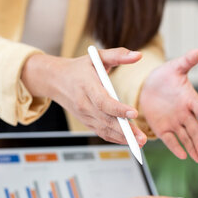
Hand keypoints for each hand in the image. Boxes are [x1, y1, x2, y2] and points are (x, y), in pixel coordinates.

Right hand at [21, 48, 146, 145]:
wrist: (56, 80)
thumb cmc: (79, 67)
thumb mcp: (97, 56)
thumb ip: (118, 54)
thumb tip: (138, 55)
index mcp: (87, 86)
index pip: (103, 101)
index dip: (118, 109)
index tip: (134, 113)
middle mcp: (84, 103)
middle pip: (106, 120)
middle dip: (125, 130)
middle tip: (142, 137)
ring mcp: (84, 115)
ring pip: (104, 129)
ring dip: (123, 138)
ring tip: (140, 142)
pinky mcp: (86, 122)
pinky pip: (101, 133)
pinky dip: (115, 139)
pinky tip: (130, 141)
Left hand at [139, 49, 197, 162]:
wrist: (149, 85)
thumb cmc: (166, 76)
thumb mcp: (175, 67)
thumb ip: (186, 62)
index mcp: (191, 100)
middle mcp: (186, 114)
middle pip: (196, 129)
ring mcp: (175, 122)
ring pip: (186, 137)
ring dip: (193, 148)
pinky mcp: (164, 128)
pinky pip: (171, 140)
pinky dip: (176, 148)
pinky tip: (183, 156)